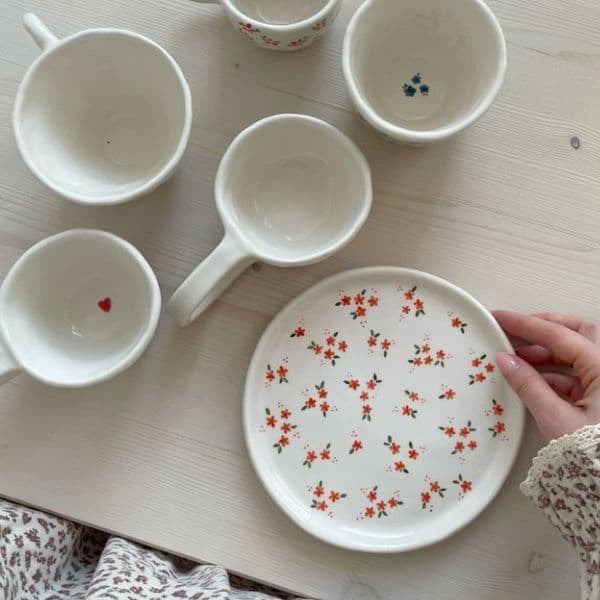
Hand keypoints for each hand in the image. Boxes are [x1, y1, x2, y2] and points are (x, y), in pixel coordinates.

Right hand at [493, 310, 599, 440]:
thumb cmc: (597, 455)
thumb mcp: (557, 420)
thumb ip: (528, 386)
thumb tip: (504, 360)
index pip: (558, 334)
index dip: (525, 323)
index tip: (498, 317)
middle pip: (579, 332)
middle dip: (545, 327)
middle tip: (515, 329)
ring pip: (582, 352)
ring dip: (550, 352)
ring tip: (518, 358)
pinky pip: (583, 374)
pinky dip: (558, 373)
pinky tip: (534, 380)